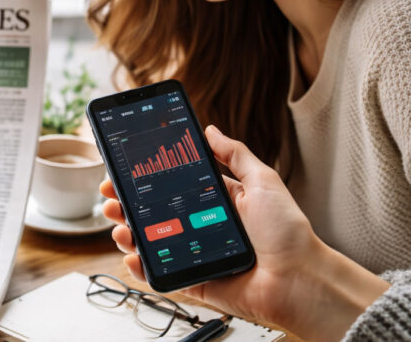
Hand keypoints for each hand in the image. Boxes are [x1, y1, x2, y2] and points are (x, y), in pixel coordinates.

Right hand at [101, 125, 388, 341]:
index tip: (124, 171)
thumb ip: (235, 154)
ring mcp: (195, 255)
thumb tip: (211, 129)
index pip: (172, 187)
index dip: (146, 180)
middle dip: (126, 204)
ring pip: (151, 243)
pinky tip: (131, 256)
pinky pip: (161, 275)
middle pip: (154, 214)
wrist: (299, 279)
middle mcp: (202, 227)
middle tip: (110, 196)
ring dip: (127, 232)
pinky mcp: (194, 281)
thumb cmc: (288, 232)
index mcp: (216, 203)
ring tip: (118, 224)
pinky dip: (140, 268)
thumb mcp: (263, 181)